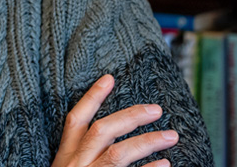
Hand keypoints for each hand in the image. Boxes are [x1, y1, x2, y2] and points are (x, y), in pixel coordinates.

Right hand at [51, 74, 178, 166]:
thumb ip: (82, 156)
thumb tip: (107, 139)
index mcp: (64, 158)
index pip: (75, 120)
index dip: (92, 97)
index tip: (110, 78)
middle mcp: (74, 166)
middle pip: (101, 131)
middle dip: (130, 116)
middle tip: (156, 109)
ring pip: (118, 154)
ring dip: (147, 141)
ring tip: (172, 136)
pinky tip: (166, 165)